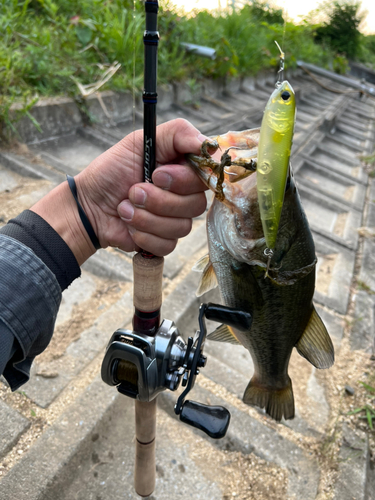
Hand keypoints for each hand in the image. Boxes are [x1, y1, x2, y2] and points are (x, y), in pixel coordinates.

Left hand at [32, 119, 207, 263]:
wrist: (88, 205)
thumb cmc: (112, 171)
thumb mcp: (139, 141)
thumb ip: (178, 133)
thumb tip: (208, 144)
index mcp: (184, 168)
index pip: (207, 176)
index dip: (183, 179)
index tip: (158, 174)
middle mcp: (186, 194)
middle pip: (196, 204)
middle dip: (159, 199)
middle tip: (133, 190)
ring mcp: (177, 219)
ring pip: (182, 226)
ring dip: (146, 217)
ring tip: (126, 206)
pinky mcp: (166, 241)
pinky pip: (168, 244)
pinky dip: (143, 235)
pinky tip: (129, 225)